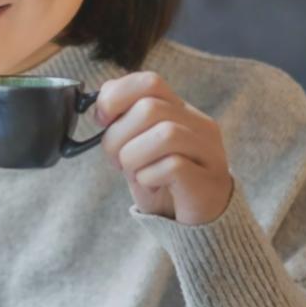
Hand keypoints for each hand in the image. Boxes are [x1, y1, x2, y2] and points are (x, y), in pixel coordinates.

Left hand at [95, 71, 233, 225]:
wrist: (197, 225)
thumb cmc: (163, 184)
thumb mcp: (139, 148)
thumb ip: (124, 124)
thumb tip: (97, 108)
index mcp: (182, 111)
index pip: (150, 81)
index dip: (117, 96)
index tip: (102, 120)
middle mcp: (199, 125)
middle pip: (150, 109)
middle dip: (118, 137)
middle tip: (117, 161)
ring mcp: (208, 153)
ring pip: (165, 134)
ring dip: (134, 157)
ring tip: (135, 174)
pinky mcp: (208, 182)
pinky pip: (173, 167)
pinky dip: (149, 177)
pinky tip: (150, 186)